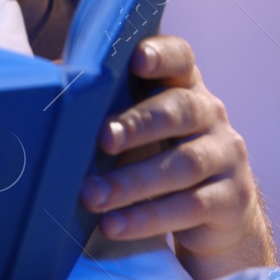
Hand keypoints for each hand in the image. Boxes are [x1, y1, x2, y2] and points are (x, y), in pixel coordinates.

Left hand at [79, 35, 275, 279]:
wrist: (217, 218)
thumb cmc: (157, 157)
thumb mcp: (134, 128)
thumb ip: (101, 105)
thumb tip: (48, 84)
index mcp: (184, 86)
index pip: (181, 58)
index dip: (162, 54)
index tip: (137, 59)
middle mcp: (211, 114)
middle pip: (179, 110)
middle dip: (138, 124)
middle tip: (102, 139)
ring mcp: (226, 156)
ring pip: (183, 165)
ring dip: (132, 182)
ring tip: (92, 197)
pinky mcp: (231, 200)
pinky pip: (190, 207)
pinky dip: (147, 218)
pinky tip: (114, 225)